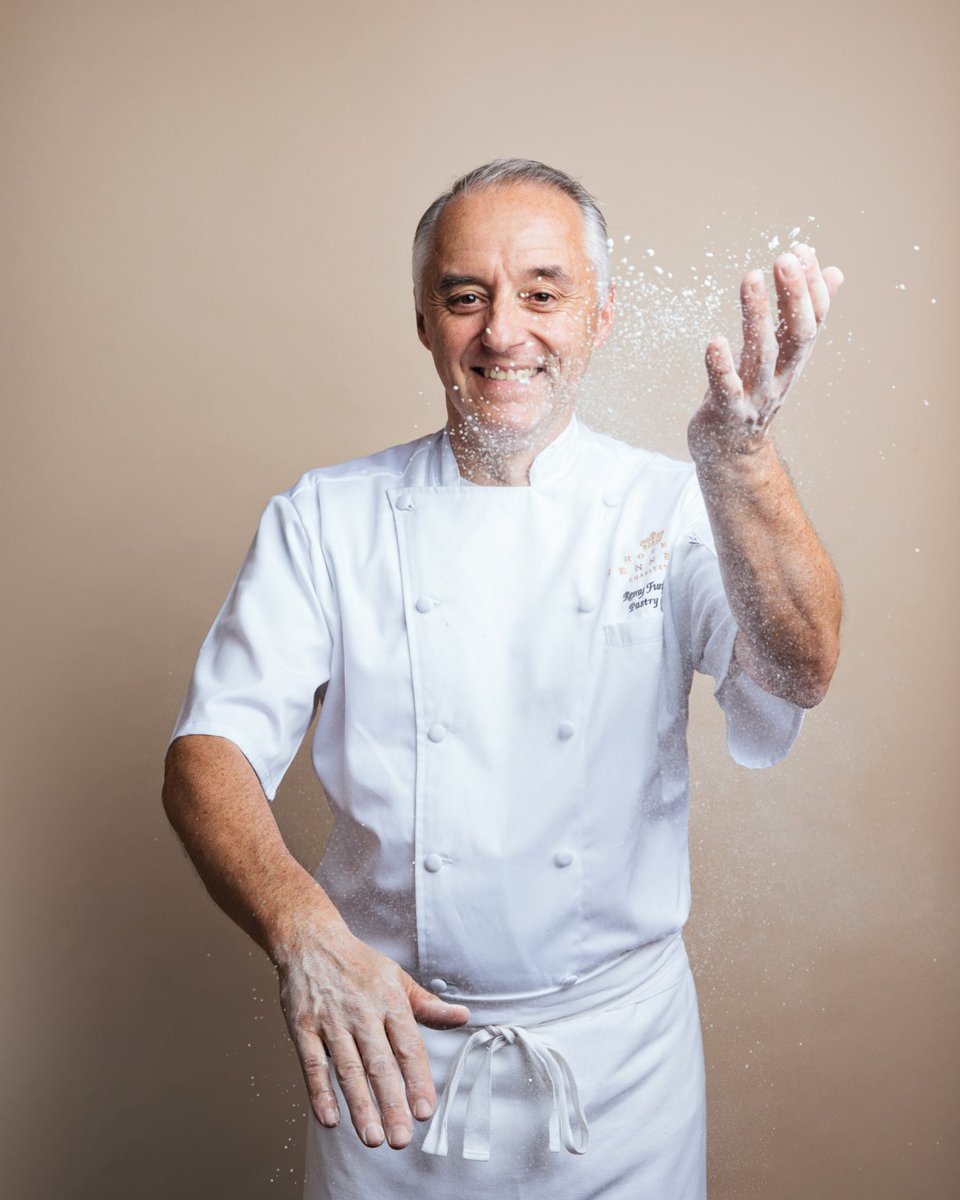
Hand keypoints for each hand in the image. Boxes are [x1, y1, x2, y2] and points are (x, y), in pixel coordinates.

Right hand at [276, 919, 469, 1149]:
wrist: (311, 940)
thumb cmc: (359, 964)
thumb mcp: (398, 978)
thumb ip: (428, 1005)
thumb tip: (463, 1017)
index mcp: (389, 1001)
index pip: (408, 1046)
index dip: (418, 1080)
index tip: (425, 1111)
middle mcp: (362, 1012)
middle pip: (379, 1064)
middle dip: (391, 1103)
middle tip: (401, 1139)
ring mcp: (330, 1021)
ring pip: (348, 1069)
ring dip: (359, 1105)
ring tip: (372, 1138)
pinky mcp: (303, 1027)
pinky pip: (312, 1064)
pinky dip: (319, 1093)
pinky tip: (330, 1119)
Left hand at [688, 244, 842, 462]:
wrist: (732, 455)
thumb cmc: (753, 394)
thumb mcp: (782, 355)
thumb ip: (802, 314)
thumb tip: (835, 271)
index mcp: (794, 359)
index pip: (813, 318)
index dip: (811, 285)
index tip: (801, 248)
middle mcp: (781, 376)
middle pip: (797, 334)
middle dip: (794, 295)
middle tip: (785, 258)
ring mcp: (755, 396)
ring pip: (763, 354)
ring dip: (758, 315)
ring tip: (750, 277)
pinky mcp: (726, 412)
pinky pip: (725, 388)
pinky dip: (720, 367)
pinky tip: (714, 342)